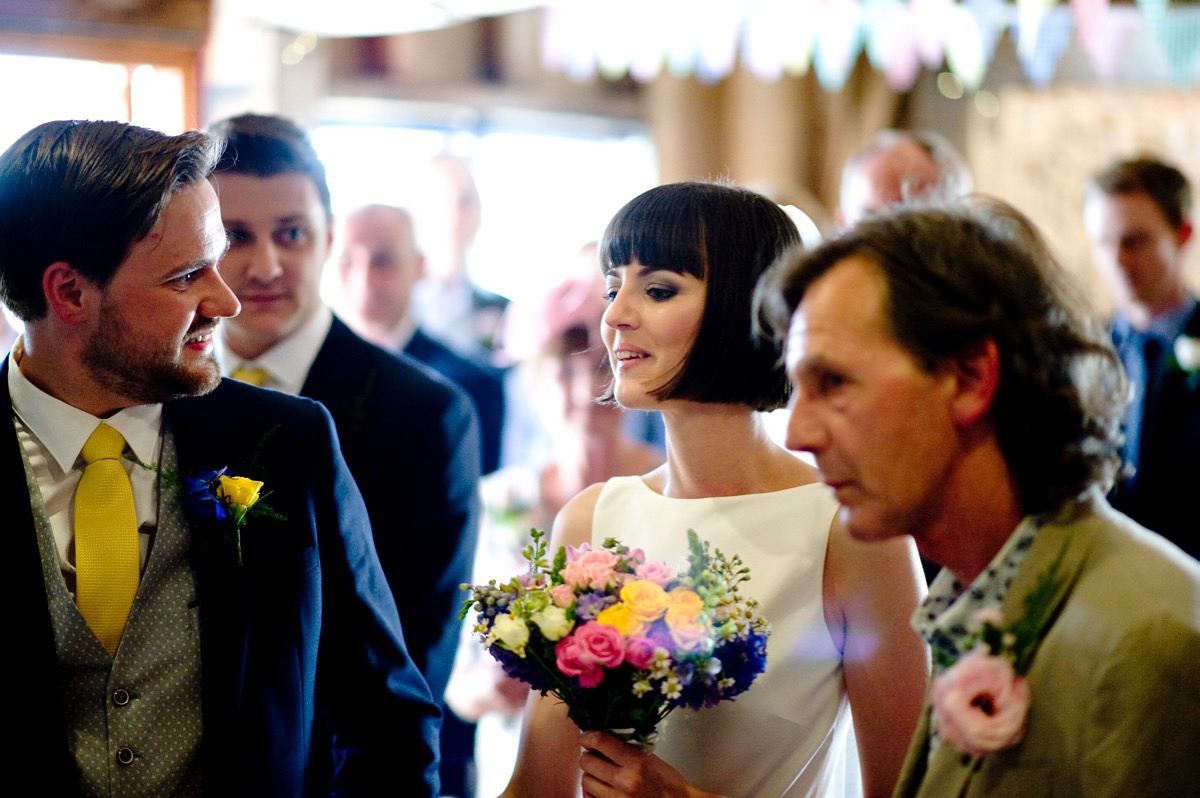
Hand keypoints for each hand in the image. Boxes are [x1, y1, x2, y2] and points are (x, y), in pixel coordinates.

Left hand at [579, 731, 717, 797]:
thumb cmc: (666, 781)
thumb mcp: (650, 758)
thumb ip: (626, 748)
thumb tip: (601, 739)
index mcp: (637, 762)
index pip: (601, 741)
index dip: (588, 736)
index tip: (586, 737)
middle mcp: (625, 781)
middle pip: (587, 761)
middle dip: (588, 756)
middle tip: (595, 755)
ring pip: (585, 780)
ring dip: (591, 775)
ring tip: (600, 774)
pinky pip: (588, 797)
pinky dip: (591, 791)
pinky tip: (601, 788)